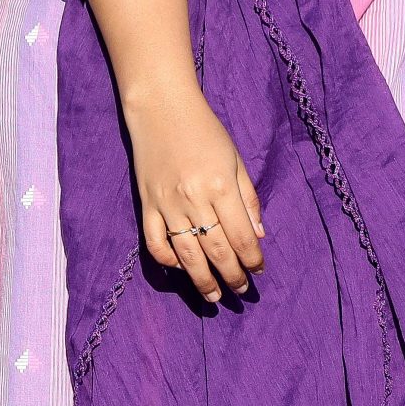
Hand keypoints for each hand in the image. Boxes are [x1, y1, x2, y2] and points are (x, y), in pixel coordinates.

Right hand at [124, 80, 265, 301]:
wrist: (161, 109)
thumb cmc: (205, 131)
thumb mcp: (235, 159)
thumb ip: (247, 198)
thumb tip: (258, 236)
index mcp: (220, 187)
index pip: (241, 236)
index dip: (251, 259)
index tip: (258, 272)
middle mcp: (194, 200)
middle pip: (216, 250)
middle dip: (231, 276)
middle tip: (240, 293)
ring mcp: (167, 205)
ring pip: (186, 254)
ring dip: (202, 280)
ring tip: (214, 297)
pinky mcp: (146, 205)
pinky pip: (155, 243)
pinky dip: (167, 261)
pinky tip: (180, 269)